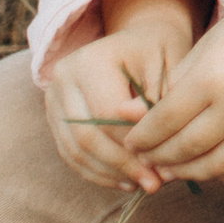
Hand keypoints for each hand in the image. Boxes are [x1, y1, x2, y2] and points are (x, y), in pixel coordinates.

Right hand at [42, 0, 212, 189]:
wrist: (138, 38)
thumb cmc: (160, 51)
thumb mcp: (170, 65)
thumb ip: (159, 102)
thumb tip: (148, 146)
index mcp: (91, 59)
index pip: (107, 114)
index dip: (135, 145)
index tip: (162, 165)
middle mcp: (63, 77)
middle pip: (87, 136)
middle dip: (122, 165)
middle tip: (154, 184)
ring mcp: (53, 97)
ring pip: (75, 149)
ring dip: (109, 173)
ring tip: (142, 184)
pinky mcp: (54, 116)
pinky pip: (70, 152)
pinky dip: (97, 171)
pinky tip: (124, 180)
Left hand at [125, 0, 223, 189]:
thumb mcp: (205, 50)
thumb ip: (171, 90)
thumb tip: (131, 124)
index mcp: (214, 77)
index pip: (164, 123)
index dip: (142, 138)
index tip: (131, 143)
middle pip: (186, 149)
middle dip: (159, 158)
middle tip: (147, 160)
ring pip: (216, 168)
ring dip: (188, 173)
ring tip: (174, 168)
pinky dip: (222, 174)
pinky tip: (208, 165)